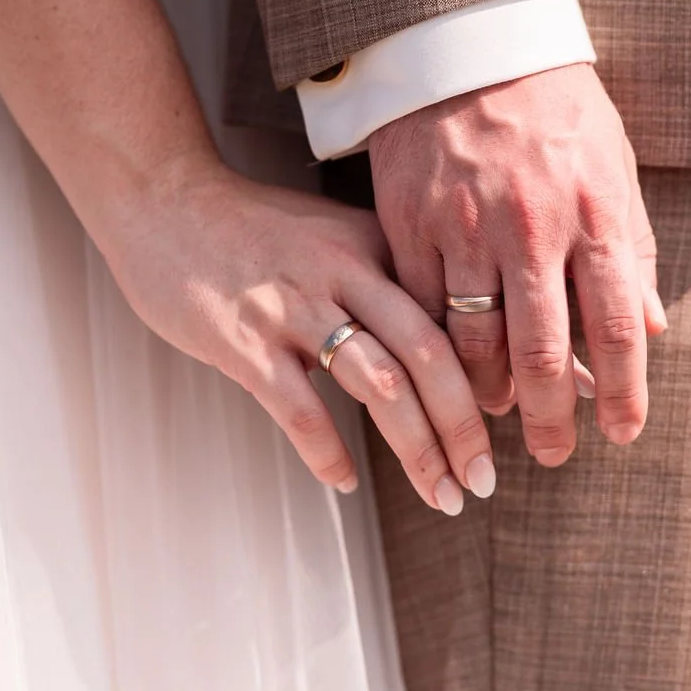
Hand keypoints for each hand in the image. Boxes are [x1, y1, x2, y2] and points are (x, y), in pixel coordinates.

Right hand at [90, 156, 495, 512]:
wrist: (164, 196)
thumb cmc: (258, 229)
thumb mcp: (339, 236)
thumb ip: (393, 279)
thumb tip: (463, 333)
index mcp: (377, 246)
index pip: (454, 312)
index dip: (496, 368)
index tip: (527, 416)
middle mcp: (345, 273)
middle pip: (429, 354)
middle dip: (466, 425)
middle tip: (485, 479)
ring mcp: (293, 308)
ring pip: (378, 385)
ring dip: (419, 449)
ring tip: (444, 495)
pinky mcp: (243, 340)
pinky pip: (299, 409)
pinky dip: (329, 452)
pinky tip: (347, 481)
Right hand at [367, 62, 665, 466]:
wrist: (467, 44)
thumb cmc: (555, 109)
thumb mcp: (614, 168)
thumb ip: (633, 250)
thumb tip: (655, 330)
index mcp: (592, 213)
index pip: (617, 326)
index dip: (624, 392)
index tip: (622, 434)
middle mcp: (530, 226)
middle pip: (543, 351)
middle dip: (552, 417)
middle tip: (553, 454)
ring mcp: (463, 227)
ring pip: (475, 341)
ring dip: (490, 391)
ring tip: (502, 412)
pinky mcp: (409, 223)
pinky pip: (424, 307)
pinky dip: (439, 347)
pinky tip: (451, 366)